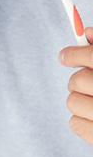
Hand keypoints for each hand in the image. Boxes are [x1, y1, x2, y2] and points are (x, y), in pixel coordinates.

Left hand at [61, 27, 92, 142]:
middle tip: (86, 83)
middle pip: (78, 81)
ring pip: (72, 102)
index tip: (66, 56)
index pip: (90, 56)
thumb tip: (87, 32)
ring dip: (79, 101)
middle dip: (79, 80)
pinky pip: (74, 124)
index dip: (74, 54)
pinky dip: (81, 121)